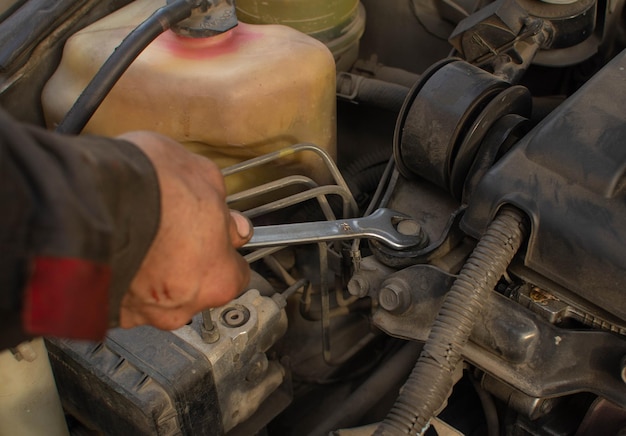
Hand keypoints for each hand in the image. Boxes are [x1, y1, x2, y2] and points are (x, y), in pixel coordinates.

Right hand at [116, 132, 251, 329]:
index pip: (235, 275)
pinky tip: (119, 251)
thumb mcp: (204, 177)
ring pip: (158, 298)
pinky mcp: (107, 311)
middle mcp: (183, 305)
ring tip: (141, 238)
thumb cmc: (148, 186)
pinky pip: (124, 299)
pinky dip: (124, 279)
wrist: (87, 194)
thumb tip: (231, 222)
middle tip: (173, 232)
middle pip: (196, 288)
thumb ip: (224, 209)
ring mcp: (143, 312)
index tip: (216, 236)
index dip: (224, 251)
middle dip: (188, 264)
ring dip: (153, 274)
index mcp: (219, 277)